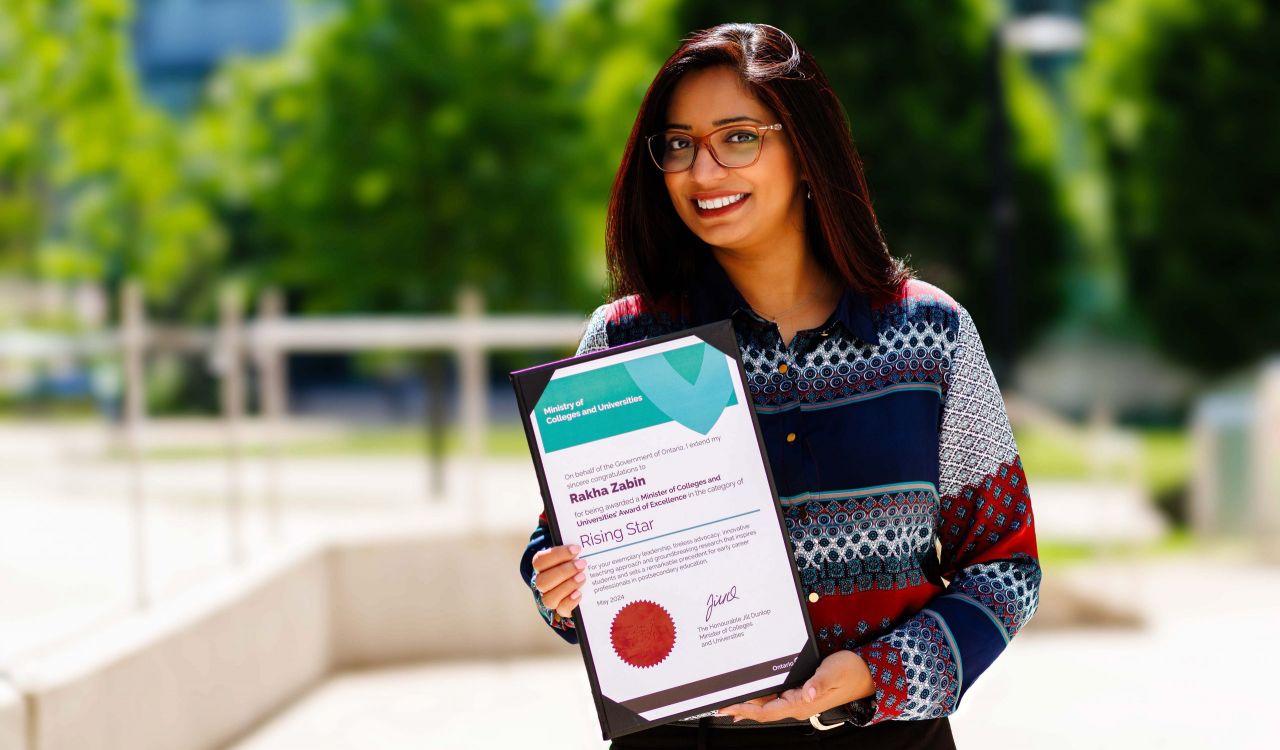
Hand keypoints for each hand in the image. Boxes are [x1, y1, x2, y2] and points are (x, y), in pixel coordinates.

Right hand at [530, 544, 587, 617]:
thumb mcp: (574, 551)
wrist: (584, 581)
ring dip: (567, 586)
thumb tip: (580, 530)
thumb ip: (572, 544)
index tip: (577, 549)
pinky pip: (561, 610)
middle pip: (542, 581)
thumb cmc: (577, 561)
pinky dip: (570, 602)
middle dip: (564, 572)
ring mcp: (551, 597)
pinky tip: (580, 593)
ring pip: (548, 598)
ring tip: (583, 577)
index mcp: (542, 567)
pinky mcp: (562, 609)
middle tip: (582, 564)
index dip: (557, 555)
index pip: (540, 561)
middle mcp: (543, 583)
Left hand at [716, 650, 873, 723]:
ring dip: (749, 702)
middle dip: (741, 707)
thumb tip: (807, 693)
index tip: (727, 708)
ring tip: (729, 699)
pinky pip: (776, 697)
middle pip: (763, 710)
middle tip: (719, 703)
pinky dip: (761, 696)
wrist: (866, 673)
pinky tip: (752, 694)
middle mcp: (798, 705)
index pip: (766, 712)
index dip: (745, 710)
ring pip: (768, 704)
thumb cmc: (850, 672)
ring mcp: (800, 700)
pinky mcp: (802, 692)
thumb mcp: (834, 673)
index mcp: (802, 704)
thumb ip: (819, 683)